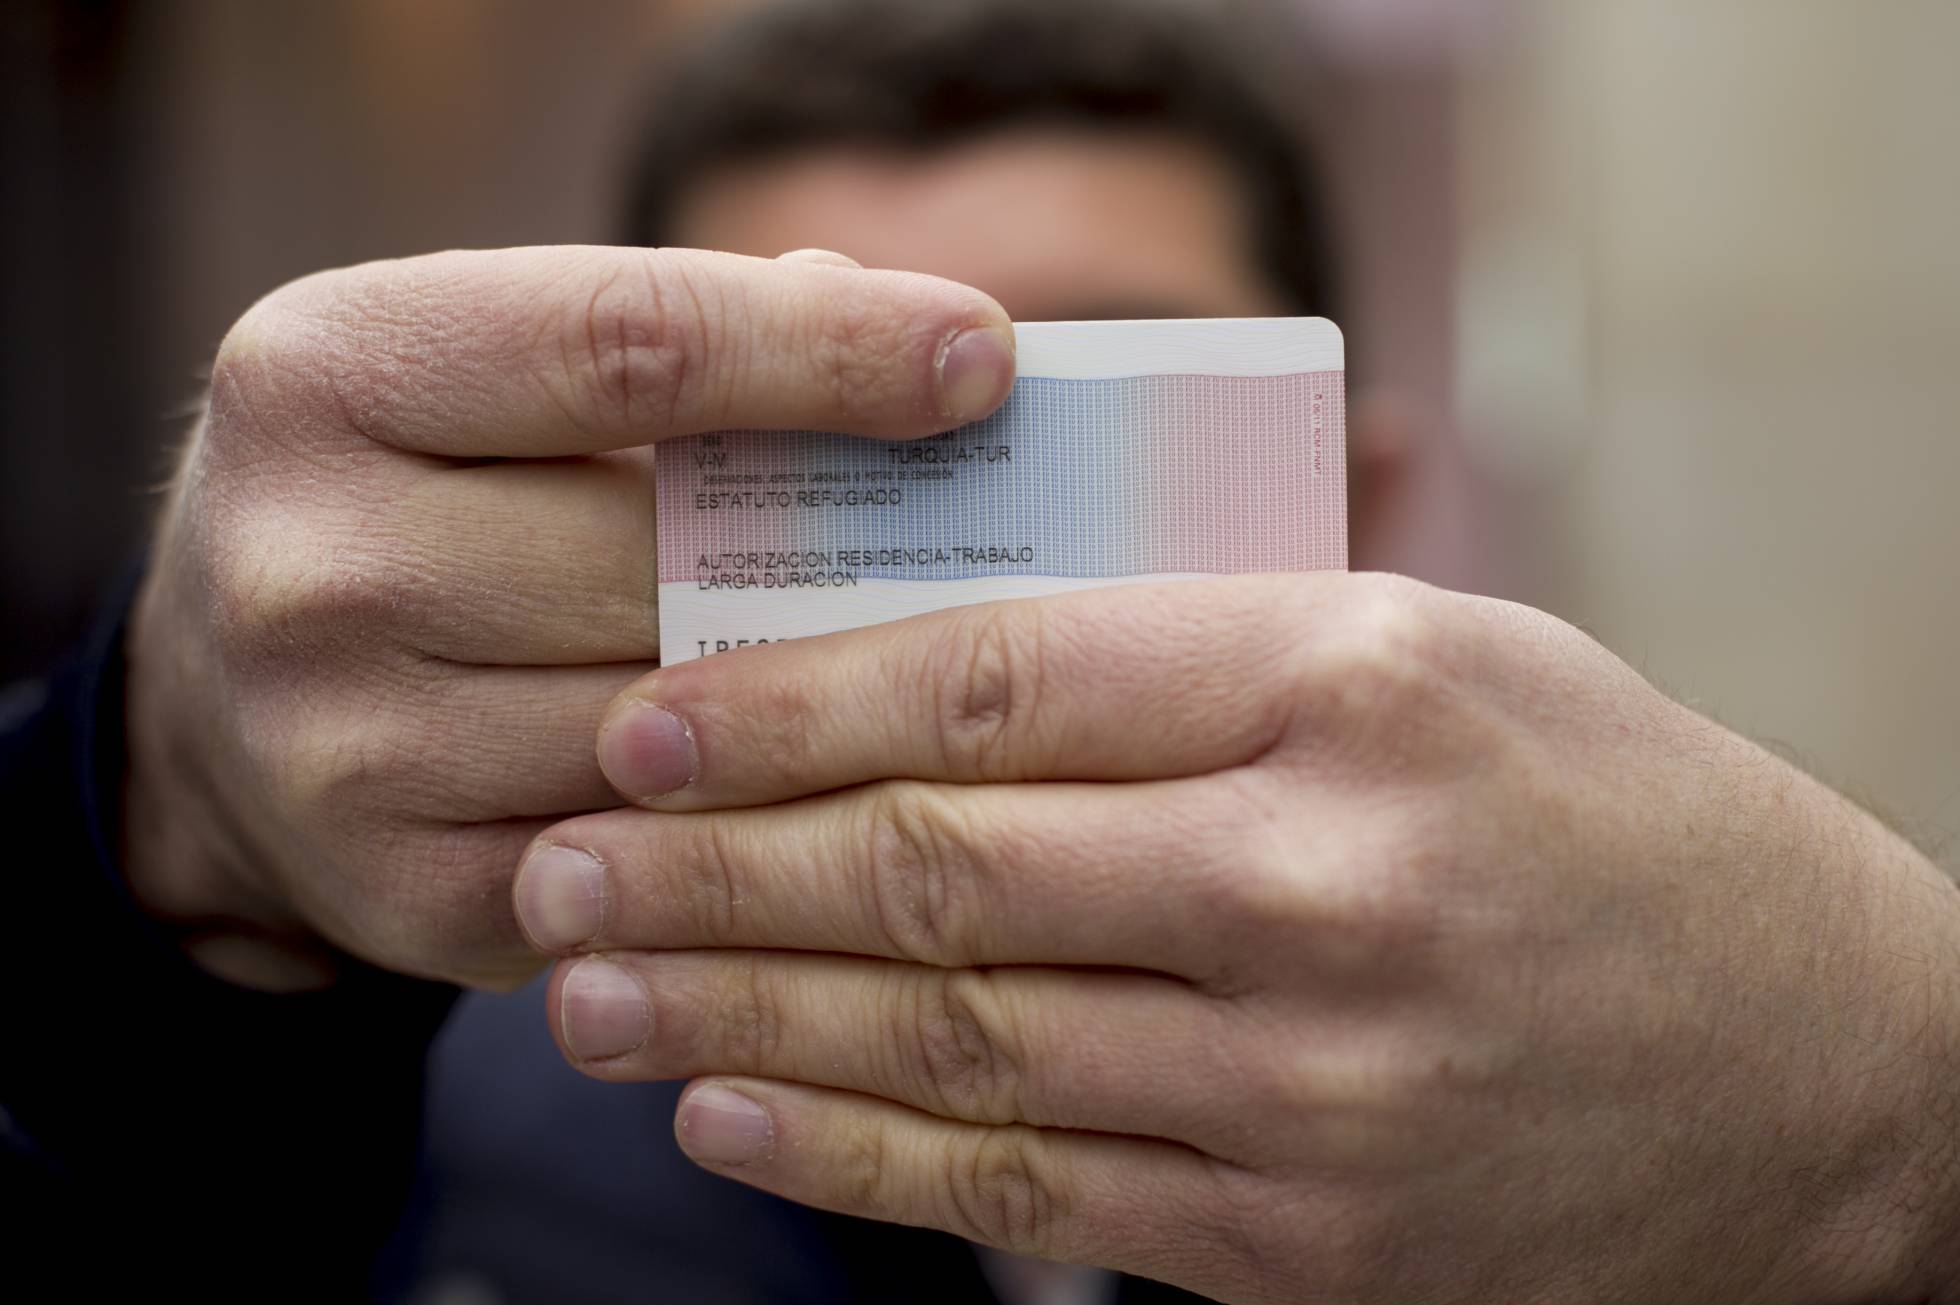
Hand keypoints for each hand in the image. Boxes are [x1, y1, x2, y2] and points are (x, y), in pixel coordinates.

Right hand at [124, 245, 1014, 989]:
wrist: (218, 706)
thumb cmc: (412, 498)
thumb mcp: (480, 376)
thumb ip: (675, 349)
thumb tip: (918, 347)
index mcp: (326, 374)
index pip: (623, 341)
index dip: (822, 346)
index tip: (981, 355)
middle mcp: (305, 561)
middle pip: (664, 557)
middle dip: (843, 552)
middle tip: (993, 541)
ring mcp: (341, 748)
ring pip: (677, 725)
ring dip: (822, 695)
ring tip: (926, 659)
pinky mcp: (406, 891)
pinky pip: (655, 856)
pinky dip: (755, 814)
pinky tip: (823, 776)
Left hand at [517, 573, 1959, 1301]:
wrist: (1830, 1071)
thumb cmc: (1617, 816)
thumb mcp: (1439, 654)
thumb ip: (1202, 644)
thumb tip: (934, 659)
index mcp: (1348, 689)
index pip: (1000, 685)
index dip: (794, 704)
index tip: (645, 712)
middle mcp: (1319, 884)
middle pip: (941, 871)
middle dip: (714, 867)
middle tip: (557, 859)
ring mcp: (1309, 1087)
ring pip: (953, 1042)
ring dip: (743, 1015)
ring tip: (592, 988)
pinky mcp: (1303, 1242)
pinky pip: (1029, 1193)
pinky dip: (861, 1153)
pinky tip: (737, 1111)